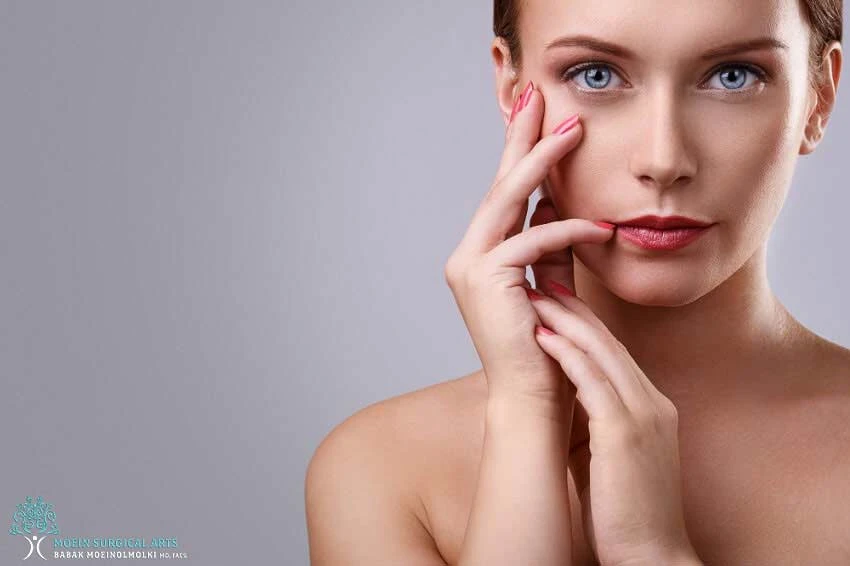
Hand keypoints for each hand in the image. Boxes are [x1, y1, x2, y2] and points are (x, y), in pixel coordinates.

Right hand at [444, 80, 615, 404]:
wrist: (532, 398)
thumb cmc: (546, 346)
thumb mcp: (553, 283)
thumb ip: (552, 245)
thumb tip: (560, 202)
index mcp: (481, 256)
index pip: (503, 195)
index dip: (520, 153)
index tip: (537, 115)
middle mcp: (467, 256)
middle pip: (499, 186)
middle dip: (522, 138)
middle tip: (539, 95)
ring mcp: (470, 266)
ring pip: (507, 201)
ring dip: (542, 162)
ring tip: (572, 129)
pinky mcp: (485, 279)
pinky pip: (532, 240)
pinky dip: (567, 230)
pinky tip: (599, 227)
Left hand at [528, 288, 700, 565]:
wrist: (653, 556)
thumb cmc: (627, 511)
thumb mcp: (614, 455)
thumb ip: (598, 423)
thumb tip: (566, 403)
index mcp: (650, 407)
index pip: (614, 352)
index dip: (584, 323)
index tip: (555, 302)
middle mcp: (651, 402)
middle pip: (608, 341)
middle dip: (573, 309)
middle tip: (543, 282)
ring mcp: (643, 415)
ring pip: (601, 352)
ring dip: (565, 320)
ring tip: (535, 296)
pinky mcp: (626, 434)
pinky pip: (593, 382)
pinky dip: (568, 355)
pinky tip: (544, 336)